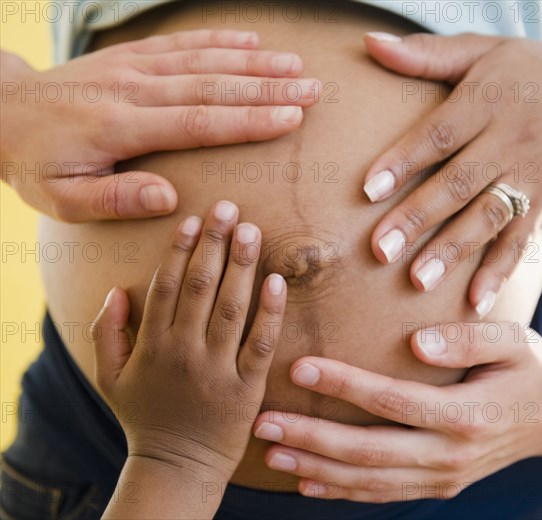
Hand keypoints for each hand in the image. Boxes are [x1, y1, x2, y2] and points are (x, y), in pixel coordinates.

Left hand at [1, 31, 317, 220]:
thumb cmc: (33, 162)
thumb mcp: (62, 198)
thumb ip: (115, 200)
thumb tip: (170, 197)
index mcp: (121, 127)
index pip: (200, 121)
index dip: (249, 120)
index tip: (291, 118)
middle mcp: (133, 89)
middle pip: (213, 85)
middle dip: (268, 87)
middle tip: (313, 89)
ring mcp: (132, 67)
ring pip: (203, 59)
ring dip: (253, 61)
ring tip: (296, 64)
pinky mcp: (129, 56)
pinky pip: (180, 42)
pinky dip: (217, 39)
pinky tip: (249, 39)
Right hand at [92, 200, 286, 480]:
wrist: (177, 467)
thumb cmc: (144, 417)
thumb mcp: (109, 377)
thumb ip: (105, 332)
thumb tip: (116, 289)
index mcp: (152, 345)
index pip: (167, 285)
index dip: (180, 249)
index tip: (193, 219)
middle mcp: (184, 351)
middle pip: (201, 287)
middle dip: (214, 243)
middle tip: (228, 207)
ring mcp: (217, 369)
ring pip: (231, 308)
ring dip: (241, 265)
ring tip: (251, 230)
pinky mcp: (246, 388)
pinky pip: (260, 343)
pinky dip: (270, 312)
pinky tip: (276, 280)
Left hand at [252, 322, 541, 501]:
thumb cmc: (528, 369)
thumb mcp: (512, 340)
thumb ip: (467, 339)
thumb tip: (415, 343)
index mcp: (465, 413)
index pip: (391, 400)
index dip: (344, 384)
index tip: (300, 366)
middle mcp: (449, 454)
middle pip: (368, 450)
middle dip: (312, 437)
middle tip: (264, 423)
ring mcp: (442, 476)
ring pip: (368, 480)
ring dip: (316, 467)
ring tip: (272, 452)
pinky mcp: (437, 484)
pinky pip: (382, 493)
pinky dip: (342, 491)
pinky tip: (307, 481)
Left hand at [361, 33, 541, 315]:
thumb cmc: (524, 70)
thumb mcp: (480, 50)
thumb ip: (425, 54)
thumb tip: (369, 42)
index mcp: (487, 102)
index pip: (439, 135)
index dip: (403, 161)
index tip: (368, 190)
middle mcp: (509, 141)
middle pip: (459, 184)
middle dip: (419, 219)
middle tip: (381, 251)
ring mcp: (529, 177)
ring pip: (487, 218)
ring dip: (453, 251)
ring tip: (417, 281)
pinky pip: (521, 240)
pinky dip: (500, 272)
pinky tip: (474, 301)